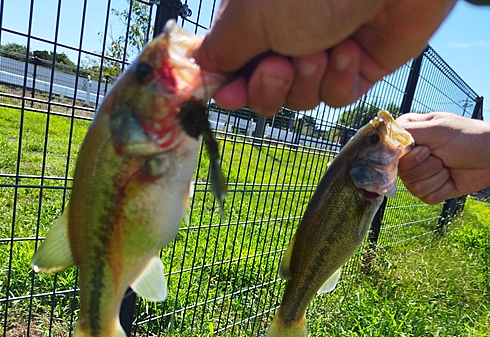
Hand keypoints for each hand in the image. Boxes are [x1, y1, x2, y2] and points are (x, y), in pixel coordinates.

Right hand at [195, 0, 455, 114]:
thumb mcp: (251, 15)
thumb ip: (222, 48)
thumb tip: (201, 68)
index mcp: (257, 19)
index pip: (234, 66)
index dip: (231, 87)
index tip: (226, 96)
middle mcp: (288, 37)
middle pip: (266, 92)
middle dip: (270, 87)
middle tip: (280, 67)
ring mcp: (324, 52)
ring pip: (302, 98)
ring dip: (309, 79)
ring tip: (324, 47)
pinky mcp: (357, 67)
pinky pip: (336, 96)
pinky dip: (340, 79)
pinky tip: (349, 50)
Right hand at [397, 112, 489, 203]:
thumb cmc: (469, 136)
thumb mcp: (437, 128)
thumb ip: (406, 132)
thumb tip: (380, 141)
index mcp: (407, 137)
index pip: (388, 152)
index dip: (404, 156)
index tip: (424, 150)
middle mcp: (409, 156)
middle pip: (401, 172)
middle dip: (425, 166)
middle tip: (440, 155)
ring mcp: (419, 175)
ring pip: (412, 186)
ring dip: (436, 176)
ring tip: (448, 165)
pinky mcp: (429, 191)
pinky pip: (424, 197)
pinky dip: (442, 188)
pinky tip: (451, 178)